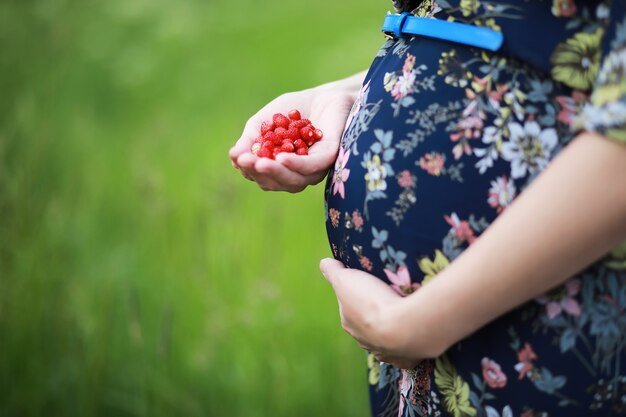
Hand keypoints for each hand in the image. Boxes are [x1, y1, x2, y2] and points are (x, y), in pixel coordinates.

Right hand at [229, 79, 359, 192]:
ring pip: (294, 180)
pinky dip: (296, 164)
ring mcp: (315, 168)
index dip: (249, 170)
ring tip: (260, 163)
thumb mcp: (264, 122)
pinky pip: (311, 166)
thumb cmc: (293, 110)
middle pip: (277, 183)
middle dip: (260, 173)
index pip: (262, 176)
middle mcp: (298, 174)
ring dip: (275, 172)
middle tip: (246, 162)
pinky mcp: (329, 157)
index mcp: (281, 169)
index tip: (238, 158)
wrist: (324, 94)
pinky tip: (282, 158)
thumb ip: (250, 139)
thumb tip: (233, 157)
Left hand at [319, 258, 421, 369]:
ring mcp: (385, 351)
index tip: (368, 283)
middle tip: (387, 296)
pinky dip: (406, 346)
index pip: (348, 306)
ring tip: (401, 314)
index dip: (356, 293)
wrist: (403, 327)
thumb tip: (325, 263)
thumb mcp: (346, 279)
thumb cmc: (372, 301)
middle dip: (374, 312)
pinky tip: (411, 336)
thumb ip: (333, 271)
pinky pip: (403, 354)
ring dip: (390, 328)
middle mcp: (364, 340)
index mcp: (349, 323)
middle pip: (367, 323)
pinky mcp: (405, 358)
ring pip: (384, 339)